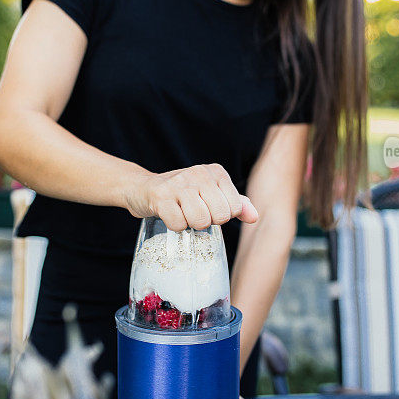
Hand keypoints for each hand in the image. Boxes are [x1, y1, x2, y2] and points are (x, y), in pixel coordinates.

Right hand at [124, 163, 258, 231]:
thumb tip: (254, 217)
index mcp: (216, 172)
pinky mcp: (161, 195)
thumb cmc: (182, 194)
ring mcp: (179, 183)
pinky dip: (175, 226)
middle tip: (194, 213)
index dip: (222, 216)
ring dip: (190, 225)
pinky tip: (169, 214)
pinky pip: (178, 224)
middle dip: (207, 222)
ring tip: (182, 213)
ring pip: (201, 221)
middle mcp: (199, 173)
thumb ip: (236, 204)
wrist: (143, 188)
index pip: (235, 208)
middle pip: (220, 216)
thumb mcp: (212, 194)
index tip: (208, 209)